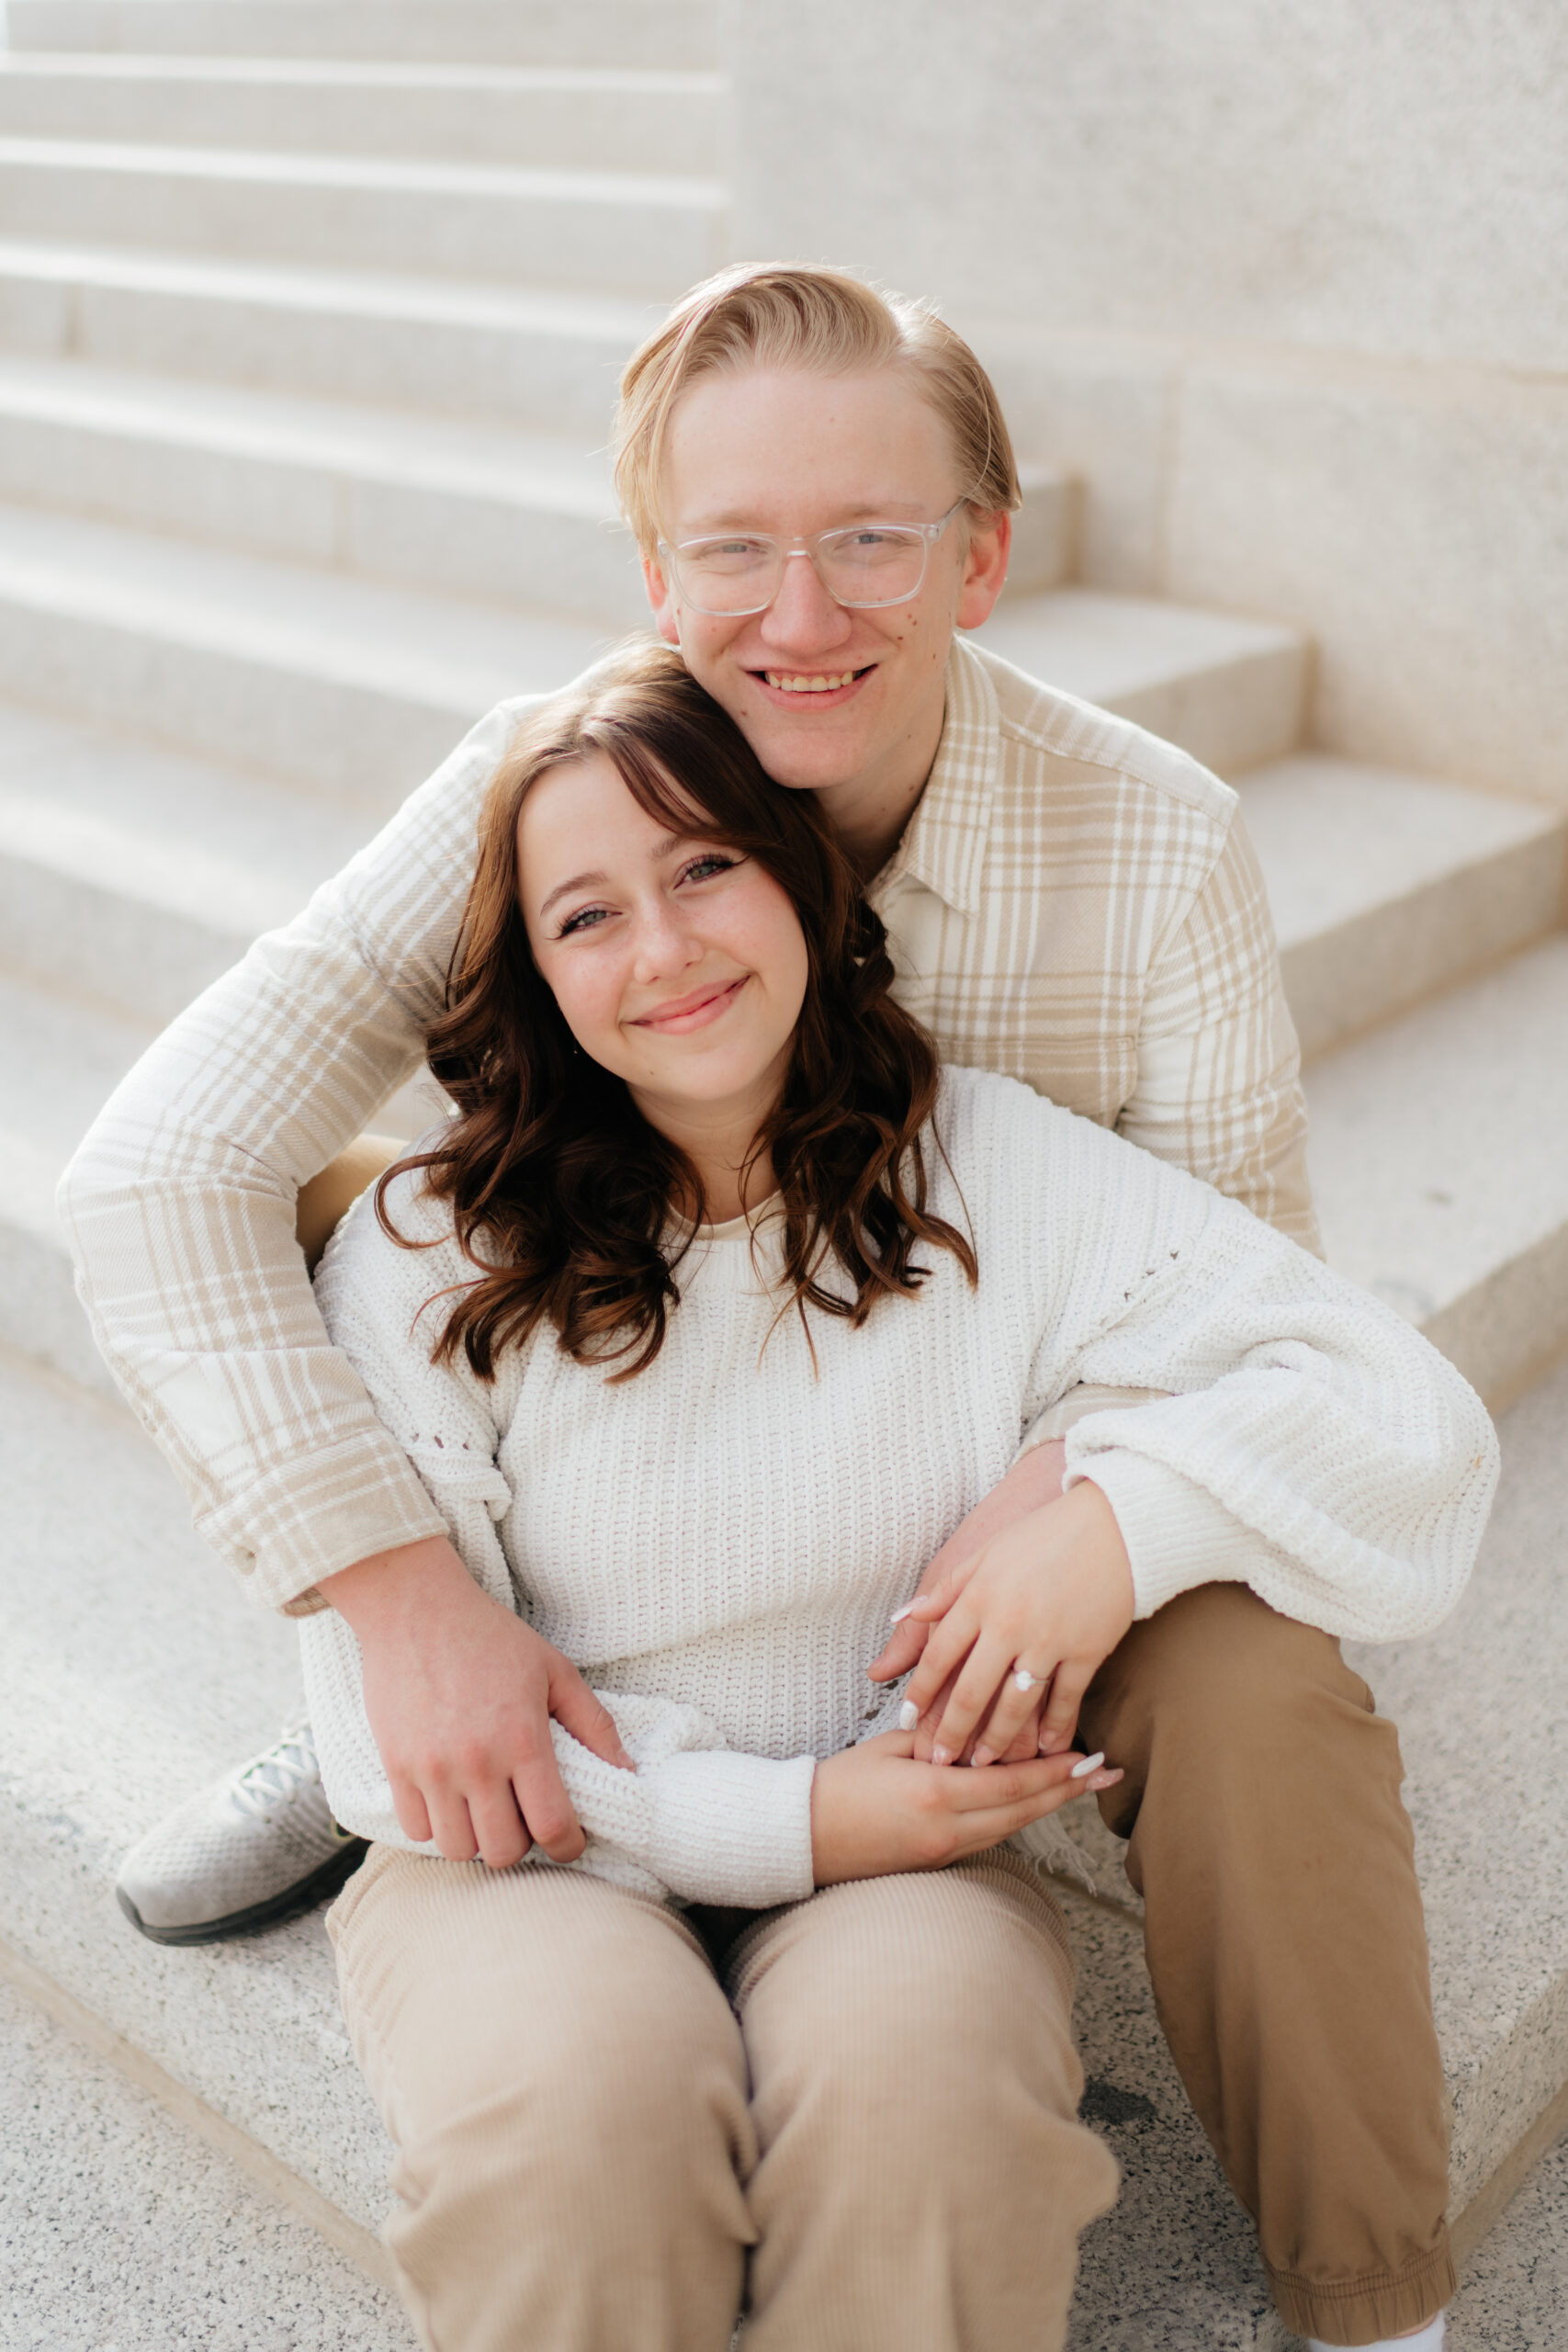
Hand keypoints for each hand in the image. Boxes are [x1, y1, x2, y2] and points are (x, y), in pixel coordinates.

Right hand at [319, 1535, 633, 1868]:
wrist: (416, 1608)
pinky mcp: (396, 1767)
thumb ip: (594, 1724)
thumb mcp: (555, 1669)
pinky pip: (417, 1830)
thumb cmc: (491, 1636)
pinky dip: (437, 1827)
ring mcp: (431, 1768)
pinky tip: (451, 1799)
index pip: (552, 1826)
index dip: (569, 1846)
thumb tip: (627, 1771)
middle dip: (522, 1845)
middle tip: (524, 1818)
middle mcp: (477, 1761)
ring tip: (486, 1810)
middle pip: (503, 1851)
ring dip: (478, 1839)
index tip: (570, 1840)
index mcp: (523, 1738)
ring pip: (458, 1849)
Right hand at [810, 1729, 1120, 1885]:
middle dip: (1068, 1792)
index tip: (1090, 1756)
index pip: (1011, 1781)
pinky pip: (987, 1836)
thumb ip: (937, 1735)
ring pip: (1009, 1826)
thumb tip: (978, 1724)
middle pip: (1023, 1810)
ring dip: (1047, 1806)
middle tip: (1108, 1773)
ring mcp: (943, 1851)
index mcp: (935, 1792)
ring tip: (1080, 1787)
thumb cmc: (837, 1784)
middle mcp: (947, 1828)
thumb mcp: (887, 1746)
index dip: (1056, 1772)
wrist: (800, 1838)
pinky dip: (1013, 1816)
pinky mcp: (935, 1862)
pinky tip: (1030, 1802)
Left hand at [868, 1442, 1067, 1762]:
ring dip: (997, 1739)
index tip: (907, 1720)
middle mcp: (1009, 1623)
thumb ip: (946, 1590)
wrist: (1114, 1525)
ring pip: (1015, 1704)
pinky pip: (1065, 1699)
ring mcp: (1049, 1640)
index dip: (920, 1690)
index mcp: (979, 1597)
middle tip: (939, 1761)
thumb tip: (902, 1617)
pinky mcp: (1087, 1651)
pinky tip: (1043, 1749)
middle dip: (952, 1730)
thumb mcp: (986, 1552)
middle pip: (971, 1690)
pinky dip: (1054, 1727)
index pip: (938, 1654)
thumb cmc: (1045, 1534)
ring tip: (983, 1763)